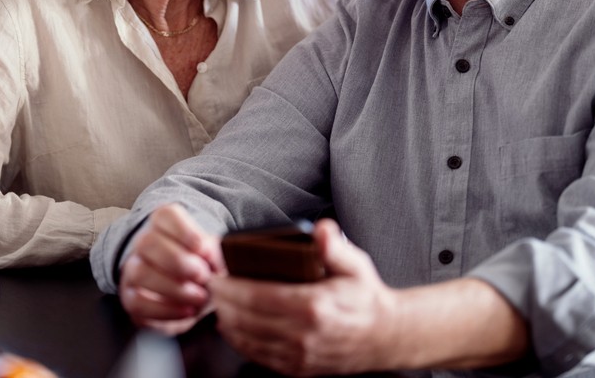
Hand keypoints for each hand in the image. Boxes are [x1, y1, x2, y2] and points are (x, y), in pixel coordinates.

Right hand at [118, 204, 224, 334]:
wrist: (188, 293)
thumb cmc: (200, 265)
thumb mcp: (211, 254)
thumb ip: (214, 253)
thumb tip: (215, 259)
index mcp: (164, 224)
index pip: (165, 215)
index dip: (184, 231)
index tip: (203, 249)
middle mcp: (143, 243)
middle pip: (148, 242)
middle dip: (179, 261)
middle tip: (203, 276)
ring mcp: (132, 270)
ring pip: (140, 273)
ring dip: (174, 288)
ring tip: (199, 297)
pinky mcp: (130, 298)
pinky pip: (138, 303)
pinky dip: (166, 310)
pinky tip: (187, 311)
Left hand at [209, 219, 397, 375]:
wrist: (384, 336)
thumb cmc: (366, 297)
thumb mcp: (355, 264)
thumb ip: (333, 246)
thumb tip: (322, 229)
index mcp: (313, 306)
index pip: (258, 297)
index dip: (231, 288)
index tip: (217, 277)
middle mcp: (303, 334)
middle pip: (247, 319)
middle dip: (223, 303)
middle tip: (211, 287)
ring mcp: (299, 355)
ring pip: (248, 340)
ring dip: (227, 322)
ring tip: (218, 304)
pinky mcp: (297, 367)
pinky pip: (259, 356)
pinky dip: (240, 342)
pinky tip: (232, 328)